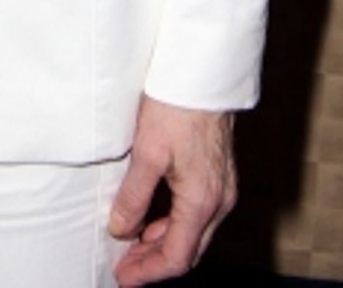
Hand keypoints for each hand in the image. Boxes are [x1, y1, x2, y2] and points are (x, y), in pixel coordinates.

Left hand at [109, 96, 236, 283]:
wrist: (204, 74)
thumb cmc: (177, 107)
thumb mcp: (147, 152)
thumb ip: (134, 195)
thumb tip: (120, 228)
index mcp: (202, 202)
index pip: (176, 258)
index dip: (148, 273)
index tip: (124, 277)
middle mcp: (219, 201)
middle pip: (188, 251)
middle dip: (155, 263)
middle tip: (125, 266)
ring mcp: (222, 188)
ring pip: (194, 233)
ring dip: (163, 243)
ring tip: (132, 243)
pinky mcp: (218, 174)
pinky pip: (197, 213)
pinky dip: (174, 223)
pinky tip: (152, 217)